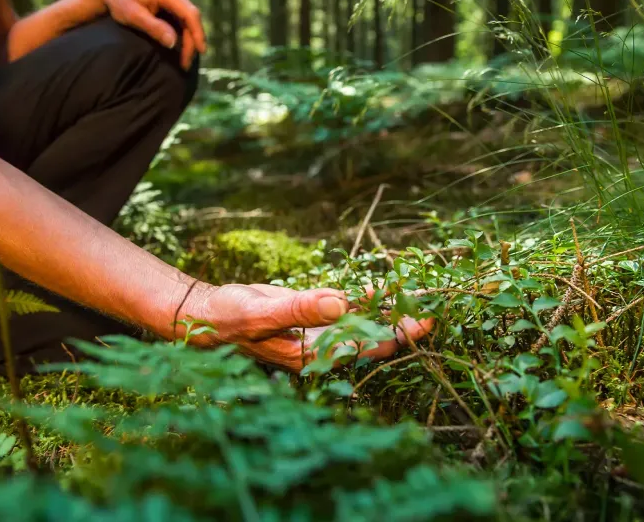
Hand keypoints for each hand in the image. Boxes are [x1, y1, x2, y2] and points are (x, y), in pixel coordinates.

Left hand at [91, 0, 205, 69]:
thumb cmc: (120, 2)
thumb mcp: (133, 16)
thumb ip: (154, 28)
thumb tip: (173, 43)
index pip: (190, 14)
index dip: (198, 34)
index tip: (201, 52)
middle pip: (191, 19)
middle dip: (191, 42)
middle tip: (186, 64)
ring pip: (188, 20)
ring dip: (188, 40)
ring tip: (184, 60)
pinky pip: (182, 18)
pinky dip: (183, 33)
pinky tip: (181, 48)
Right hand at [178, 284, 433, 371]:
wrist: (208, 315)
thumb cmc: (229, 318)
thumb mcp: (261, 312)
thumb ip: (300, 309)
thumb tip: (342, 302)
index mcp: (314, 354)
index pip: (368, 349)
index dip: (399, 334)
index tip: (426, 317)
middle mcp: (322, 348)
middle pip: (375, 341)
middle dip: (405, 325)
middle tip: (436, 305)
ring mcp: (320, 333)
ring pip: (365, 325)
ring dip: (389, 312)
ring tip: (419, 296)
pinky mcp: (314, 318)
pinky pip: (349, 311)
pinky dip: (367, 300)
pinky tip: (384, 289)